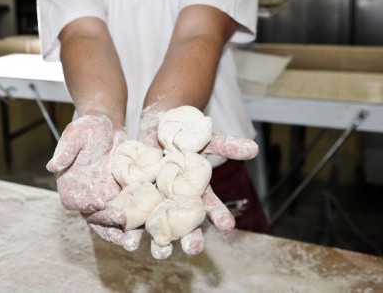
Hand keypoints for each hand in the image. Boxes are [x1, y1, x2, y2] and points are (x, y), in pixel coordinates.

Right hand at [47, 114, 137, 248]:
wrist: (109, 127)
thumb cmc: (88, 128)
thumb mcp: (76, 133)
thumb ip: (65, 150)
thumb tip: (51, 165)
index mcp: (70, 184)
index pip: (74, 201)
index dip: (84, 205)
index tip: (96, 204)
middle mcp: (86, 196)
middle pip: (94, 217)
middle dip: (107, 225)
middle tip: (121, 226)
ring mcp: (105, 199)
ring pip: (111, 221)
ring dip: (121, 233)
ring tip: (132, 243)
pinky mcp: (122, 197)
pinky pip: (129, 212)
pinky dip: (136, 222)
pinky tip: (147, 226)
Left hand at [139, 108, 258, 258]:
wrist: (154, 130)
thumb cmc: (184, 137)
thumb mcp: (205, 139)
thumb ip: (226, 146)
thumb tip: (254, 148)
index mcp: (198, 194)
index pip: (212, 208)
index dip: (220, 216)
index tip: (228, 226)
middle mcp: (179, 205)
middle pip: (187, 226)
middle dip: (191, 239)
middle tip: (193, 249)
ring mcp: (156, 206)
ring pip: (160, 230)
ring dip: (160, 244)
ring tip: (160, 252)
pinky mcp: (134, 203)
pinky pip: (132, 220)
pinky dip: (129, 230)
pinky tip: (127, 242)